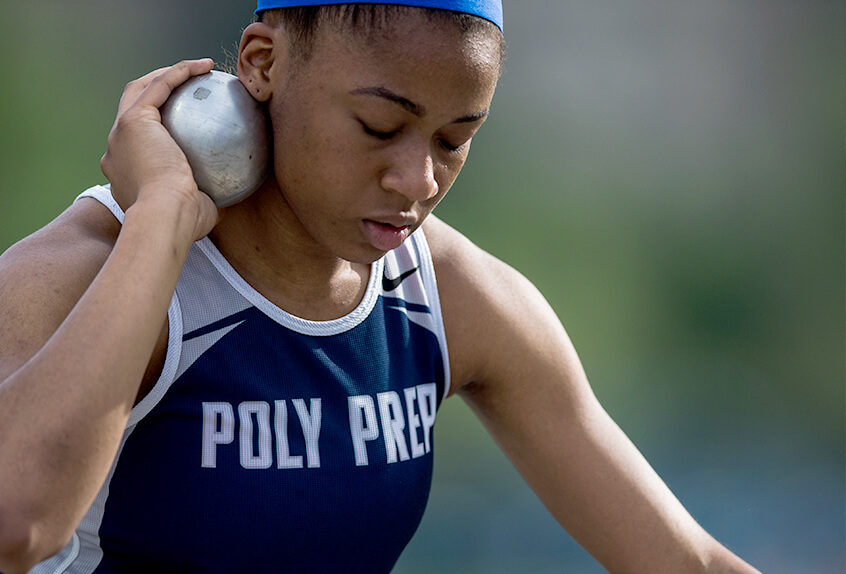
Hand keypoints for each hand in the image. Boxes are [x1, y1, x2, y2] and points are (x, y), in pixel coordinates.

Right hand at [100, 59, 219, 240]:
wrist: (164, 219)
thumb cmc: (183, 224)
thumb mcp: (196, 213)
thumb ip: (204, 201)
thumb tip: (224, 199)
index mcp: (124, 173)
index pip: (137, 145)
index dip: (157, 132)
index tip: (185, 129)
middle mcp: (115, 150)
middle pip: (132, 108)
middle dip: (154, 92)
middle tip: (188, 89)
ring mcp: (120, 133)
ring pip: (140, 89)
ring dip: (168, 74)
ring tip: (199, 68)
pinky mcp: (134, 120)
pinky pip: (160, 85)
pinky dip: (179, 72)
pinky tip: (205, 66)